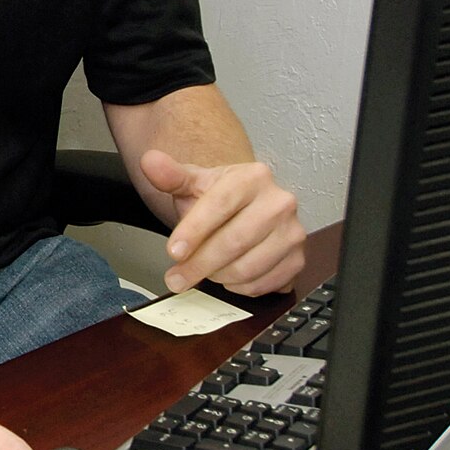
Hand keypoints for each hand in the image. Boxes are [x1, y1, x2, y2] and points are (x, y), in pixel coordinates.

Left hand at [143, 150, 304, 296]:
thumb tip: (151, 162)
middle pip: (234, 241)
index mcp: (252, 178)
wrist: (247, 208)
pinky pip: (265, 284)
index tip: (173, 252)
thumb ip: (170, 176)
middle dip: (199, 264)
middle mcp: (279, 202)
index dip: (194, 231)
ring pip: (249, 266)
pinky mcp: (298, 258)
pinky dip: (240, 287)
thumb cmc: (218, 197)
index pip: (220, 205)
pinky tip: (227, 277)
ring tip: (203, 271)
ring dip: (218, 276)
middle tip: (177, 277)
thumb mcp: (192, 183)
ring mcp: (293, 231)